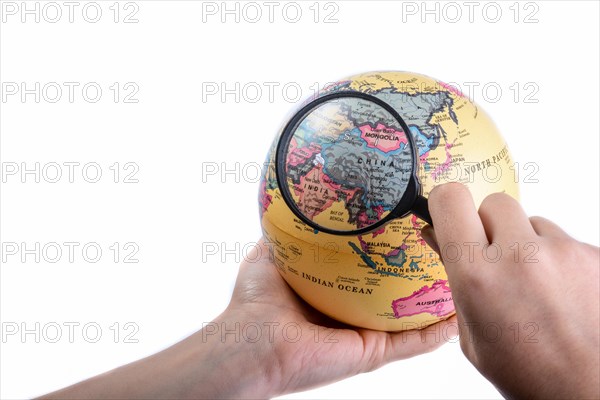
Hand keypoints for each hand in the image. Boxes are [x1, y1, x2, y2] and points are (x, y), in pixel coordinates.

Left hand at [43, 240, 455, 398]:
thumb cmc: (255, 301)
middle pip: (394, 293)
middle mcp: (352, 313)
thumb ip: (288, 231)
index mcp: (333, 291)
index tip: (409, 228)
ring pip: (411, 317)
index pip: (369, 270)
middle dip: (418, 273)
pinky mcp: (373, 352)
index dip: (389, 251)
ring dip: (436, 300)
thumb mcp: (272, 253)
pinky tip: (458, 311)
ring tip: (460, 274)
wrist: (252, 342)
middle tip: (442, 246)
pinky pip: (413, 342)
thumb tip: (293, 202)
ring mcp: (365, 334)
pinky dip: (438, 330)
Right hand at [421, 183, 599, 398]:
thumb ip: (457, 277)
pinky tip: (560, 293)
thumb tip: (439, 235)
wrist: (587, 393)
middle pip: (494, 203)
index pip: (451, 200)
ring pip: (532, 222)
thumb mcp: (472, 331)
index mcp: (478, 277)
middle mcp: (520, 255)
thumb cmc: (528, 372)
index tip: (449, 213)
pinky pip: (563, 241)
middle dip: (489, 225)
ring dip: (527, 244)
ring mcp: (562, 253)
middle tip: (495, 258)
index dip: (447, 204)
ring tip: (535, 286)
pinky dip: (557, 260)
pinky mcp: (594, 256)